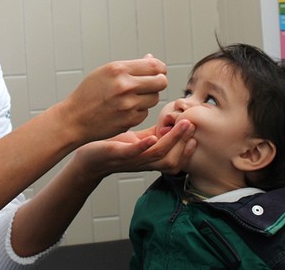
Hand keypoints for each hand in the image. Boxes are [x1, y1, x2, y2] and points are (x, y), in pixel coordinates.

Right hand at [56, 57, 167, 144]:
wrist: (74, 119)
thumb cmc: (89, 93)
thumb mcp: (105, 72)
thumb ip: (130, 66)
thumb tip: (151, 58)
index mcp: (118, 70)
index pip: (155, 66)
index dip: (160, 69)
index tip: (158, 71)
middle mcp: (124, 86)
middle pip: (161, 82)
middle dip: (159, 82)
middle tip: (152, 84)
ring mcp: (128, 105)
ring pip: (155, 98)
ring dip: (148, 97)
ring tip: (132, 97)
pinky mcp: (129, 120)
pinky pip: (145, 112)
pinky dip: (138, 111)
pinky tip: (124, 110)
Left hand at [71, 119, 196, 180]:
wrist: (88, 157)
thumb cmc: (113, 148)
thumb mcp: (138, 140)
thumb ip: (155, 133)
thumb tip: (173, 121)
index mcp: (149, 159)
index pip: (175, 160)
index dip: (188, 150)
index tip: (196, 133)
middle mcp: (143, 163)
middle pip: (171, 160)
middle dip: (184, 143)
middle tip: (191, 125)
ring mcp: (130, 160)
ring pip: (157, 155)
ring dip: (171, 141)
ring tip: (181, 125)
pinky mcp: (117, 154)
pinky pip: (133, 154)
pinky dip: (143, 146)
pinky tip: (151, 137)